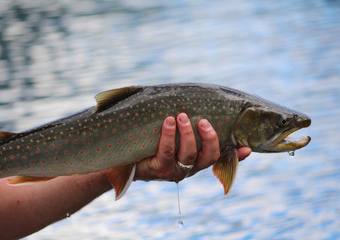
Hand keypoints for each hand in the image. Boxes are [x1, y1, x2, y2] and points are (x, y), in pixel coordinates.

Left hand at [135, 113, 250, 181]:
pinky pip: (166, 152)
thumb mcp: (173, 133)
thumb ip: (188, 124)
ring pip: (188, 154)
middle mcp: (190, 167)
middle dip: (209, 138)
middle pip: (208, 157)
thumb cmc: (154, 141)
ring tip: (182, 116)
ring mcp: (175, 170)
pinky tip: (168, 122)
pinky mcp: (159, 169)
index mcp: (198, 159)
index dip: (237, 155)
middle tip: (204, 121)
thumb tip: (196, 103)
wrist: (128, 159)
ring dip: (187, 134)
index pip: (222, 157)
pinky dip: (168, 136)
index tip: (248, 147)